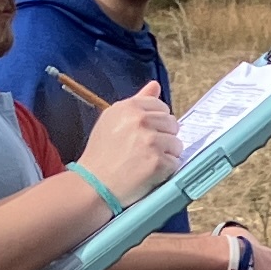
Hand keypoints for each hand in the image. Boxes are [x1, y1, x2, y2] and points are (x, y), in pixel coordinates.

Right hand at [83, 83, 181, 205]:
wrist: (93, 185)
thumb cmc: (101, 154)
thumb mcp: (112, 120)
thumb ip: (137, 101)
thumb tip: (155, 85)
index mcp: (129, 107)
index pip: (161, 106)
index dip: (157, 122)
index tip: (147, 134)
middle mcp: (140, 121)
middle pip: (172, 124)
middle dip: (164, 137)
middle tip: (146, 151)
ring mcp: (151, 141)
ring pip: (177, 144)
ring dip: (167, 155)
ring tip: (147, 162)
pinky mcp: (158, 162)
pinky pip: (175, 162)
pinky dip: (166, 170)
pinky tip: (149, 173)